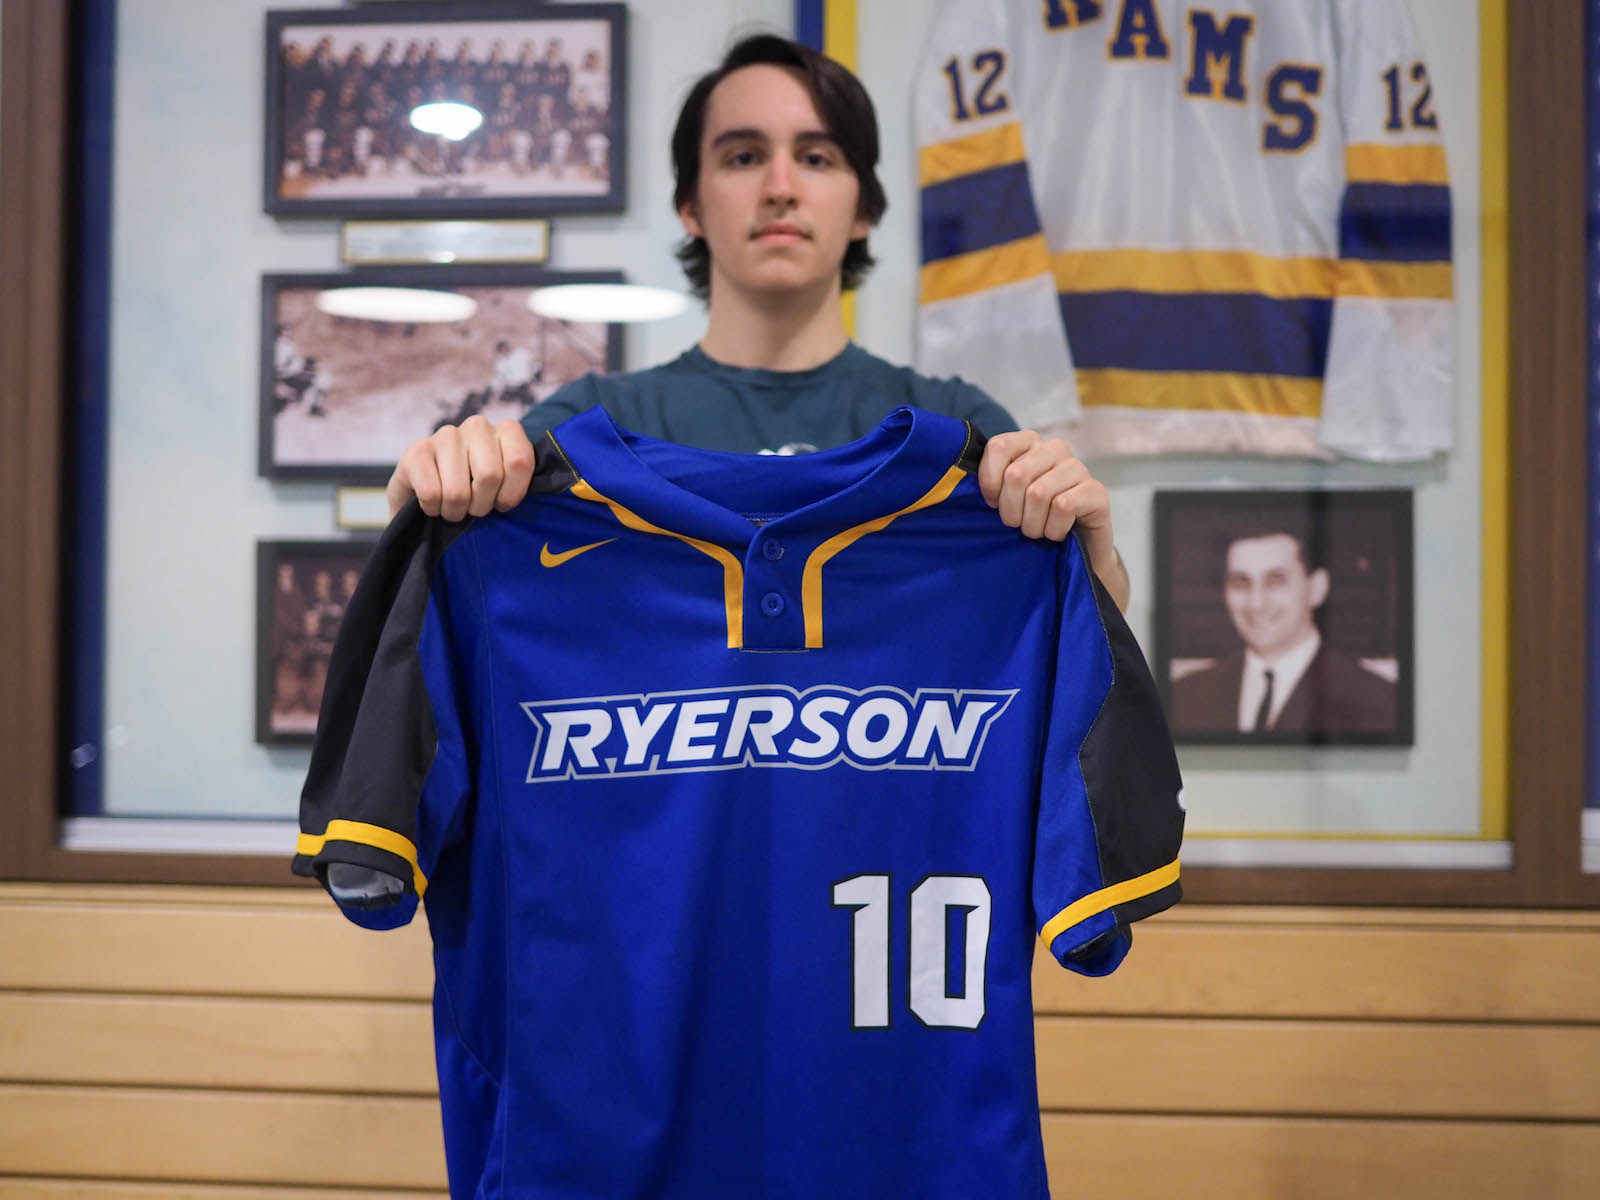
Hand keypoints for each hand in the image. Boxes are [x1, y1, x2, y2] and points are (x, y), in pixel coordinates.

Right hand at [386, 415, 536, 520]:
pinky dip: (433, 509)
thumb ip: (520, 486)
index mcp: (507, 431)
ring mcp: (446, 435)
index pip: (519, 461)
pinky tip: (433, 504)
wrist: (430, 498)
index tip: (503, 506)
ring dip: (456, 511)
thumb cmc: (478, 494)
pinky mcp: (416, 450)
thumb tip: (525, 498)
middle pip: (489, 476)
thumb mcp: (506, 488)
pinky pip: (431, 493)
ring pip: (458, 490)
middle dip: (481, 506)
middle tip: (475, 510)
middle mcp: (478, 426)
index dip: (511, 493)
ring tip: (454, 509)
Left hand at [977, 430, 1129, 610]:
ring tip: (1038, 532)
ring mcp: (1078, 468)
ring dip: (1033, 525)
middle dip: (1011, 511)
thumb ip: (990, 482)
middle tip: (1018, 525)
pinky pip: (1063, 506)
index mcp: (1029, 443)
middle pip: (1016, 475)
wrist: (1073, 551)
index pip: (999, 447)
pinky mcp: (1097, 491)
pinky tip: (1058, 533)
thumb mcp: (1005, 499)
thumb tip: (962, 479)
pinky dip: (1053, 529)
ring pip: (1039, 493)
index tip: (993, 504)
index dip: (990, 482)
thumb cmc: (1032, 520)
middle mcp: (1055, 449)